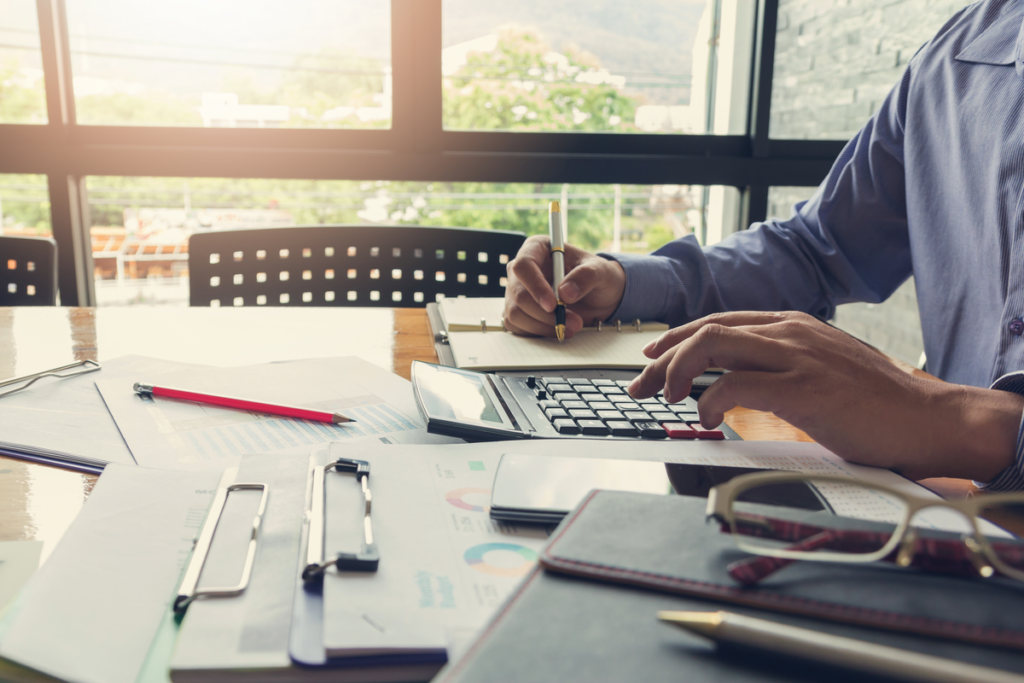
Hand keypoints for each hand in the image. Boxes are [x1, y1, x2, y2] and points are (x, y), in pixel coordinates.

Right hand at [504, 235, 625, 338]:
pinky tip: (557, 329)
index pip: (523, 265)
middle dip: (546, 314)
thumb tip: (565, 292)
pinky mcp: (518, 311)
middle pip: (519, 294)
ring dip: (544, 326)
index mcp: (537, 249)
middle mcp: (523, 270)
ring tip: (570, 327)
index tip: (553, 304)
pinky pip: (518, 326)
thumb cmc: (596, 276)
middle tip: (573, 322)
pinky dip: (538, 332)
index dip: (535, 286)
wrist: (598, 297)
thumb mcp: (600, 271)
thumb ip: (586, 276)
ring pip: (516, 313)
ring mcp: (517, 292)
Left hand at [627, 311, 1023, 481]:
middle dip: (664, 358)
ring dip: (678, 371)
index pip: (719, 321)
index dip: (678, 340)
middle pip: (706, 330)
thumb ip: (779, 367)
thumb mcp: (819, 370)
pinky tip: (705, 417)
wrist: (927, 419)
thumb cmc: (875, 403)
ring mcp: (797, 355)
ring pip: (713, 344)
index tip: (652, 361)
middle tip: (641, 386)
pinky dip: (710, 400)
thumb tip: (733, 383)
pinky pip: (736, 384)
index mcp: (792, 325)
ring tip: (666, 398)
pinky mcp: (805, 387)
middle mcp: (789, 331)